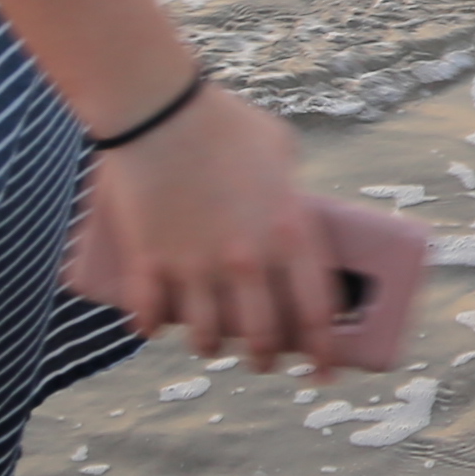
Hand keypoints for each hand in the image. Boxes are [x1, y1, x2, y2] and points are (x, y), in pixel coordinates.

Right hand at [85, 85, 344, 374]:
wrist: (156, 104)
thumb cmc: (226, 118)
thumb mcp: (282, 150)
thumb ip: (292, 189)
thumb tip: (295, 209)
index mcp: (289, 233)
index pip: (315, 314)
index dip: (325, 352)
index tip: (326, 371)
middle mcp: (246, 260)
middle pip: (262, 338)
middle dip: (266, 360)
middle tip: (265, 361)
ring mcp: (194, 265)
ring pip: (206, 338)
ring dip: (210, 347)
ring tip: (212, 343)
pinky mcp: (148, 261)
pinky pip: (150, 316)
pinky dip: (151, 326)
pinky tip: (154, 326)